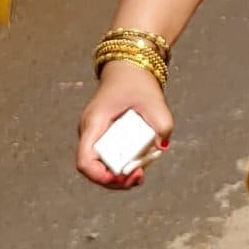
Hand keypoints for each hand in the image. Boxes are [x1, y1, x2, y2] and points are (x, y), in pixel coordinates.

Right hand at [75, 61, 171, 190]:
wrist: (128, 68)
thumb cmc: (136, 82)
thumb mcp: (154, 101)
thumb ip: (163, 123)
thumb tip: (162, 146)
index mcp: (94, 123)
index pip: (85, 161)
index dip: (100, 176)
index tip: (123, 176)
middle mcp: (89, 132)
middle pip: (93, 168)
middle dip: (115, 179)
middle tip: (138, 177)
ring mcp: (95, 135)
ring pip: (100, 165)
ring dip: (118, 174)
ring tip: (139, 174)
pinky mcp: (103, 136)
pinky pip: (108, 157)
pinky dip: (121, 165)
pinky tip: (136, 167)